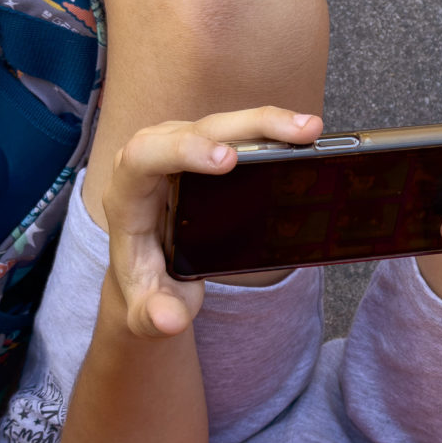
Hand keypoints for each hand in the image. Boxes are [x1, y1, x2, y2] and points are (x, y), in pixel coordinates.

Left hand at [102, 106, 321, 338]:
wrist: (152, 274)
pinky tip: (306, 135)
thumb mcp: (148, 311)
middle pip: (195, 128)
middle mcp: (150, 161)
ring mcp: (178, 149)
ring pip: (222, 124)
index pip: (145, 157)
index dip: (183, 150)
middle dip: (247, 128)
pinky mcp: (203, 148)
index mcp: (128, 195)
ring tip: (312, 130)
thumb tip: (168, 319)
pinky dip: (272, 132)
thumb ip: (153, 316)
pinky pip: (236, 131)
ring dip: (268, 124)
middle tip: (296, 135)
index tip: (227, 161)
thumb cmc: (150, 288)